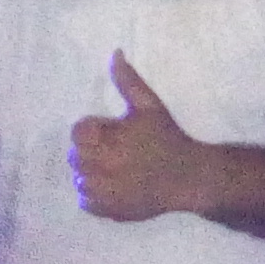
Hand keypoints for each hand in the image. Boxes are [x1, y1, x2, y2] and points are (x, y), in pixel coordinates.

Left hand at [71, 54, 212, 222]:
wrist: (189, 177)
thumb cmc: (168, 138)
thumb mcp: (150, 106)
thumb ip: (128, 81)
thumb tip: (114, 53)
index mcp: (107, 140)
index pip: (78, 132)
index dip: (95, 130)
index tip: (114, 133)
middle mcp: (100, 167)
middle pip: (75, 157)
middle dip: (91, 151)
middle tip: (115, 150)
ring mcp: (103, 192)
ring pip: (79, 179)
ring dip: (91, 173)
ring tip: (114, 168)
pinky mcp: (108, 210)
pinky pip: (86, 201)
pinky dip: (94, 195)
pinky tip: (113, 186)